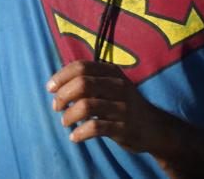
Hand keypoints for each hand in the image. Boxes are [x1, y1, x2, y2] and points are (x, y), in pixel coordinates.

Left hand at [47, 60, 168, 153]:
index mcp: (112, 72)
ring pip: (87, 106)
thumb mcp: (109, 85)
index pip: (81, 66)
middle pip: (82, 84)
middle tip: (56, 107)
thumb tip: (54, 85)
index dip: (61, 76)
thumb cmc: (121, 104)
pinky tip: (74, 137)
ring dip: (69, 115)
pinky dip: (80, 132)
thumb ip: (86, 81)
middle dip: (63, 95)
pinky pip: (96, 127)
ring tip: (64, 122)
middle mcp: (119, 86)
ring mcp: (124, 107)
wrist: (154, 127)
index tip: (49, 88)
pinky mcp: (125, 128)